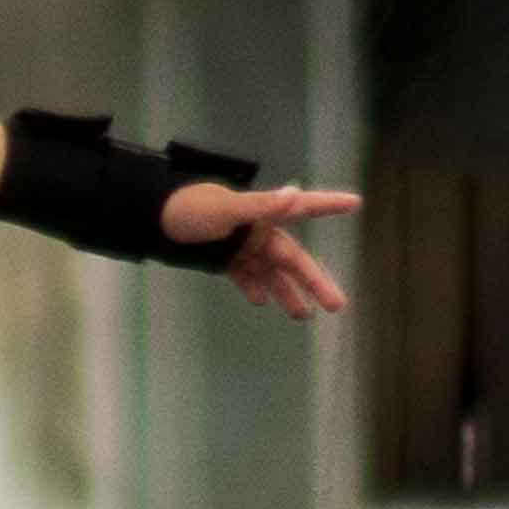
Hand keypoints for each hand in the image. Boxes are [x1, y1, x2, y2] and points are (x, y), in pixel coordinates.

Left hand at [162, 179, 357, 320]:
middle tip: (338, 305)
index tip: (354, 202)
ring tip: (303, 315)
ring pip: (272, 273)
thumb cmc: (190, 210)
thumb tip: (294, 192)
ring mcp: (241, 246)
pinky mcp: (223, 258)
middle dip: (315, 281)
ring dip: (287, 293)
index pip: (302, 208)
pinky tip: (262, 302)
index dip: (328, 205)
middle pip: (293, 258)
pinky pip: (245, 276)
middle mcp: (257, 231)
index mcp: (262, 214)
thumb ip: (260, 205)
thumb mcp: (226, 209)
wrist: (153, 221)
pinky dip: (253, 288)